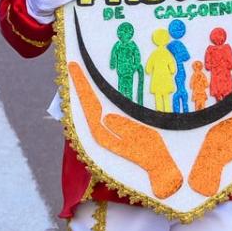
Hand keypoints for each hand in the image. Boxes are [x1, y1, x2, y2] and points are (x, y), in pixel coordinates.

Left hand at [68, 62, 182, 197]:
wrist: (157, 165)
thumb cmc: (152, 151)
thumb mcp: (140, 138)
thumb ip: (123, 129)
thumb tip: (107, 117)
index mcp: (103, 134)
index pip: (89, 105)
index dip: (82, 86)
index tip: (76, 69)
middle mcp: (100, 132)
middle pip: (86, 103)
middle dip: (80, 84)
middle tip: (73, 65)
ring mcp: (104, 131)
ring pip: (90, 107)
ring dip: (85, 91)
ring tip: (79, 75)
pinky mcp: (110, 131)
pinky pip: (97, 112)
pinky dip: (93, 99)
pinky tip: (92, 93)